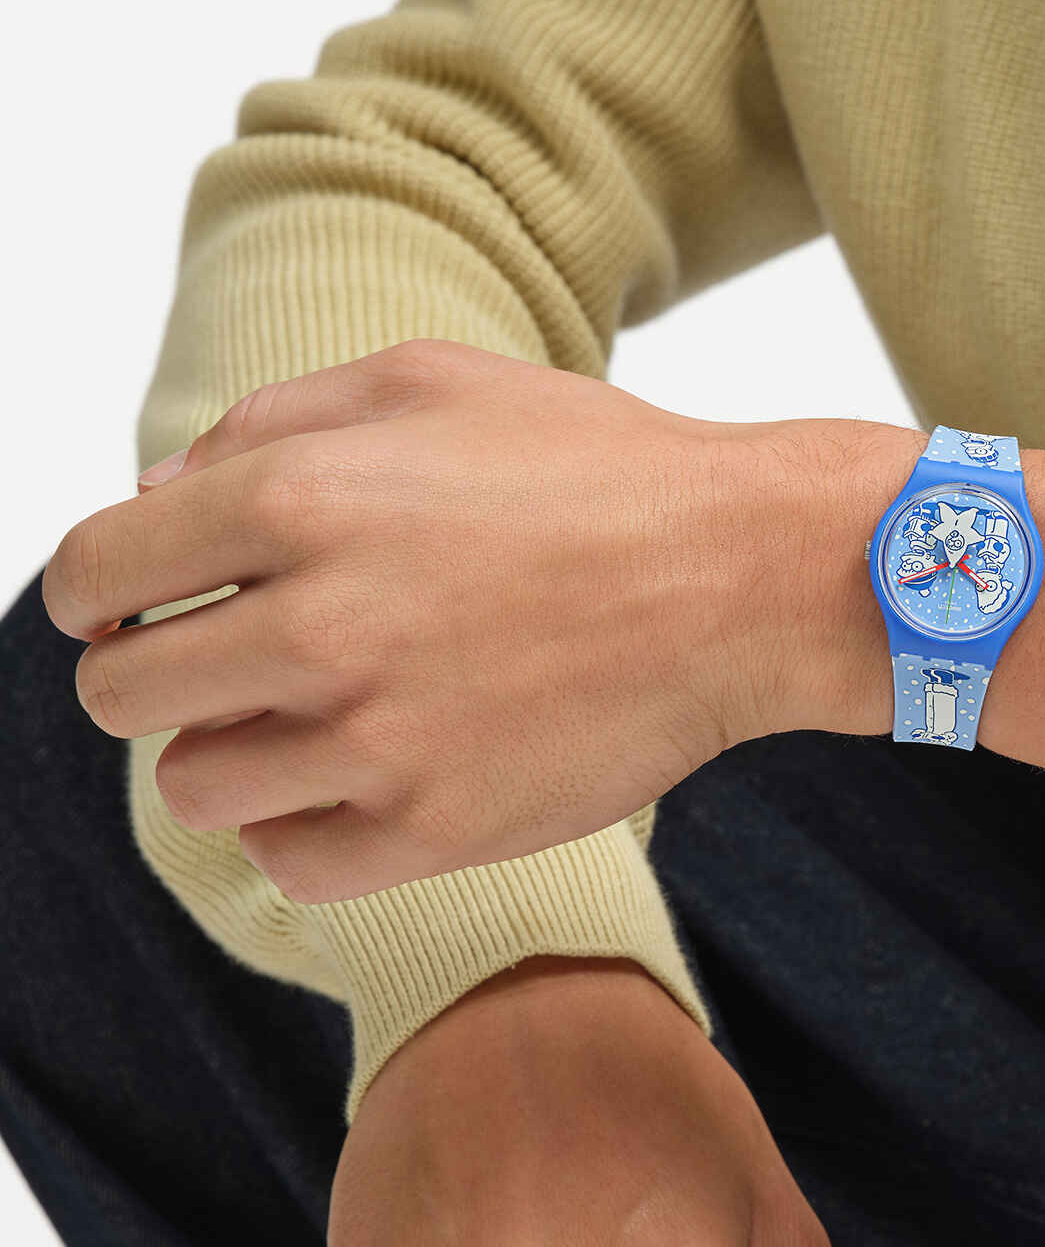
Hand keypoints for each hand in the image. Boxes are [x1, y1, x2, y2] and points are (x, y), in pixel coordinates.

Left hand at [42, 337, 919, 904]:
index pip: (96, 576)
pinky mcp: (439, 828)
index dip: (95, 595)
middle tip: (222, 664)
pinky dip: (301, 828)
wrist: (746, 576)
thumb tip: (162, 494)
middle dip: (151, 674)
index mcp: (300, 496)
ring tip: (303, 721)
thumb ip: (277, 421)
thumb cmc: (602, 468)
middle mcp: (322, 623)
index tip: (128, 608)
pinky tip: (354, 781)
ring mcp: (380, 739)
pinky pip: (290, 863)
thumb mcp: (439, 383)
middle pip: (123, 694)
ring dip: (228, 753)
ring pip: (195, 788)